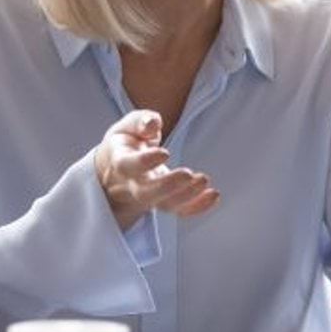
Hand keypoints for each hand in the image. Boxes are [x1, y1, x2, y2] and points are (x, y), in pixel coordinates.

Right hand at [93, 110, 219, 231]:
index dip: (145, 162)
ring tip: (204, 180)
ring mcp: (149, 197)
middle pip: (146, 193)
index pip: (128, 166)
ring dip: (187, 196)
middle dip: (168, 186)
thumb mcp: (128, 125)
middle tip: (188, 173)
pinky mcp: (164, 202)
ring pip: (165, 205)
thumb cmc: (126, 142)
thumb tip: (152, 124)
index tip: (165, 153)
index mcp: (121, 161)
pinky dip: (197, 206)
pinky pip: (180, 211)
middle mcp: (132, 184)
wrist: (117, 169)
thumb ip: (140, 121)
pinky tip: (213, 195)